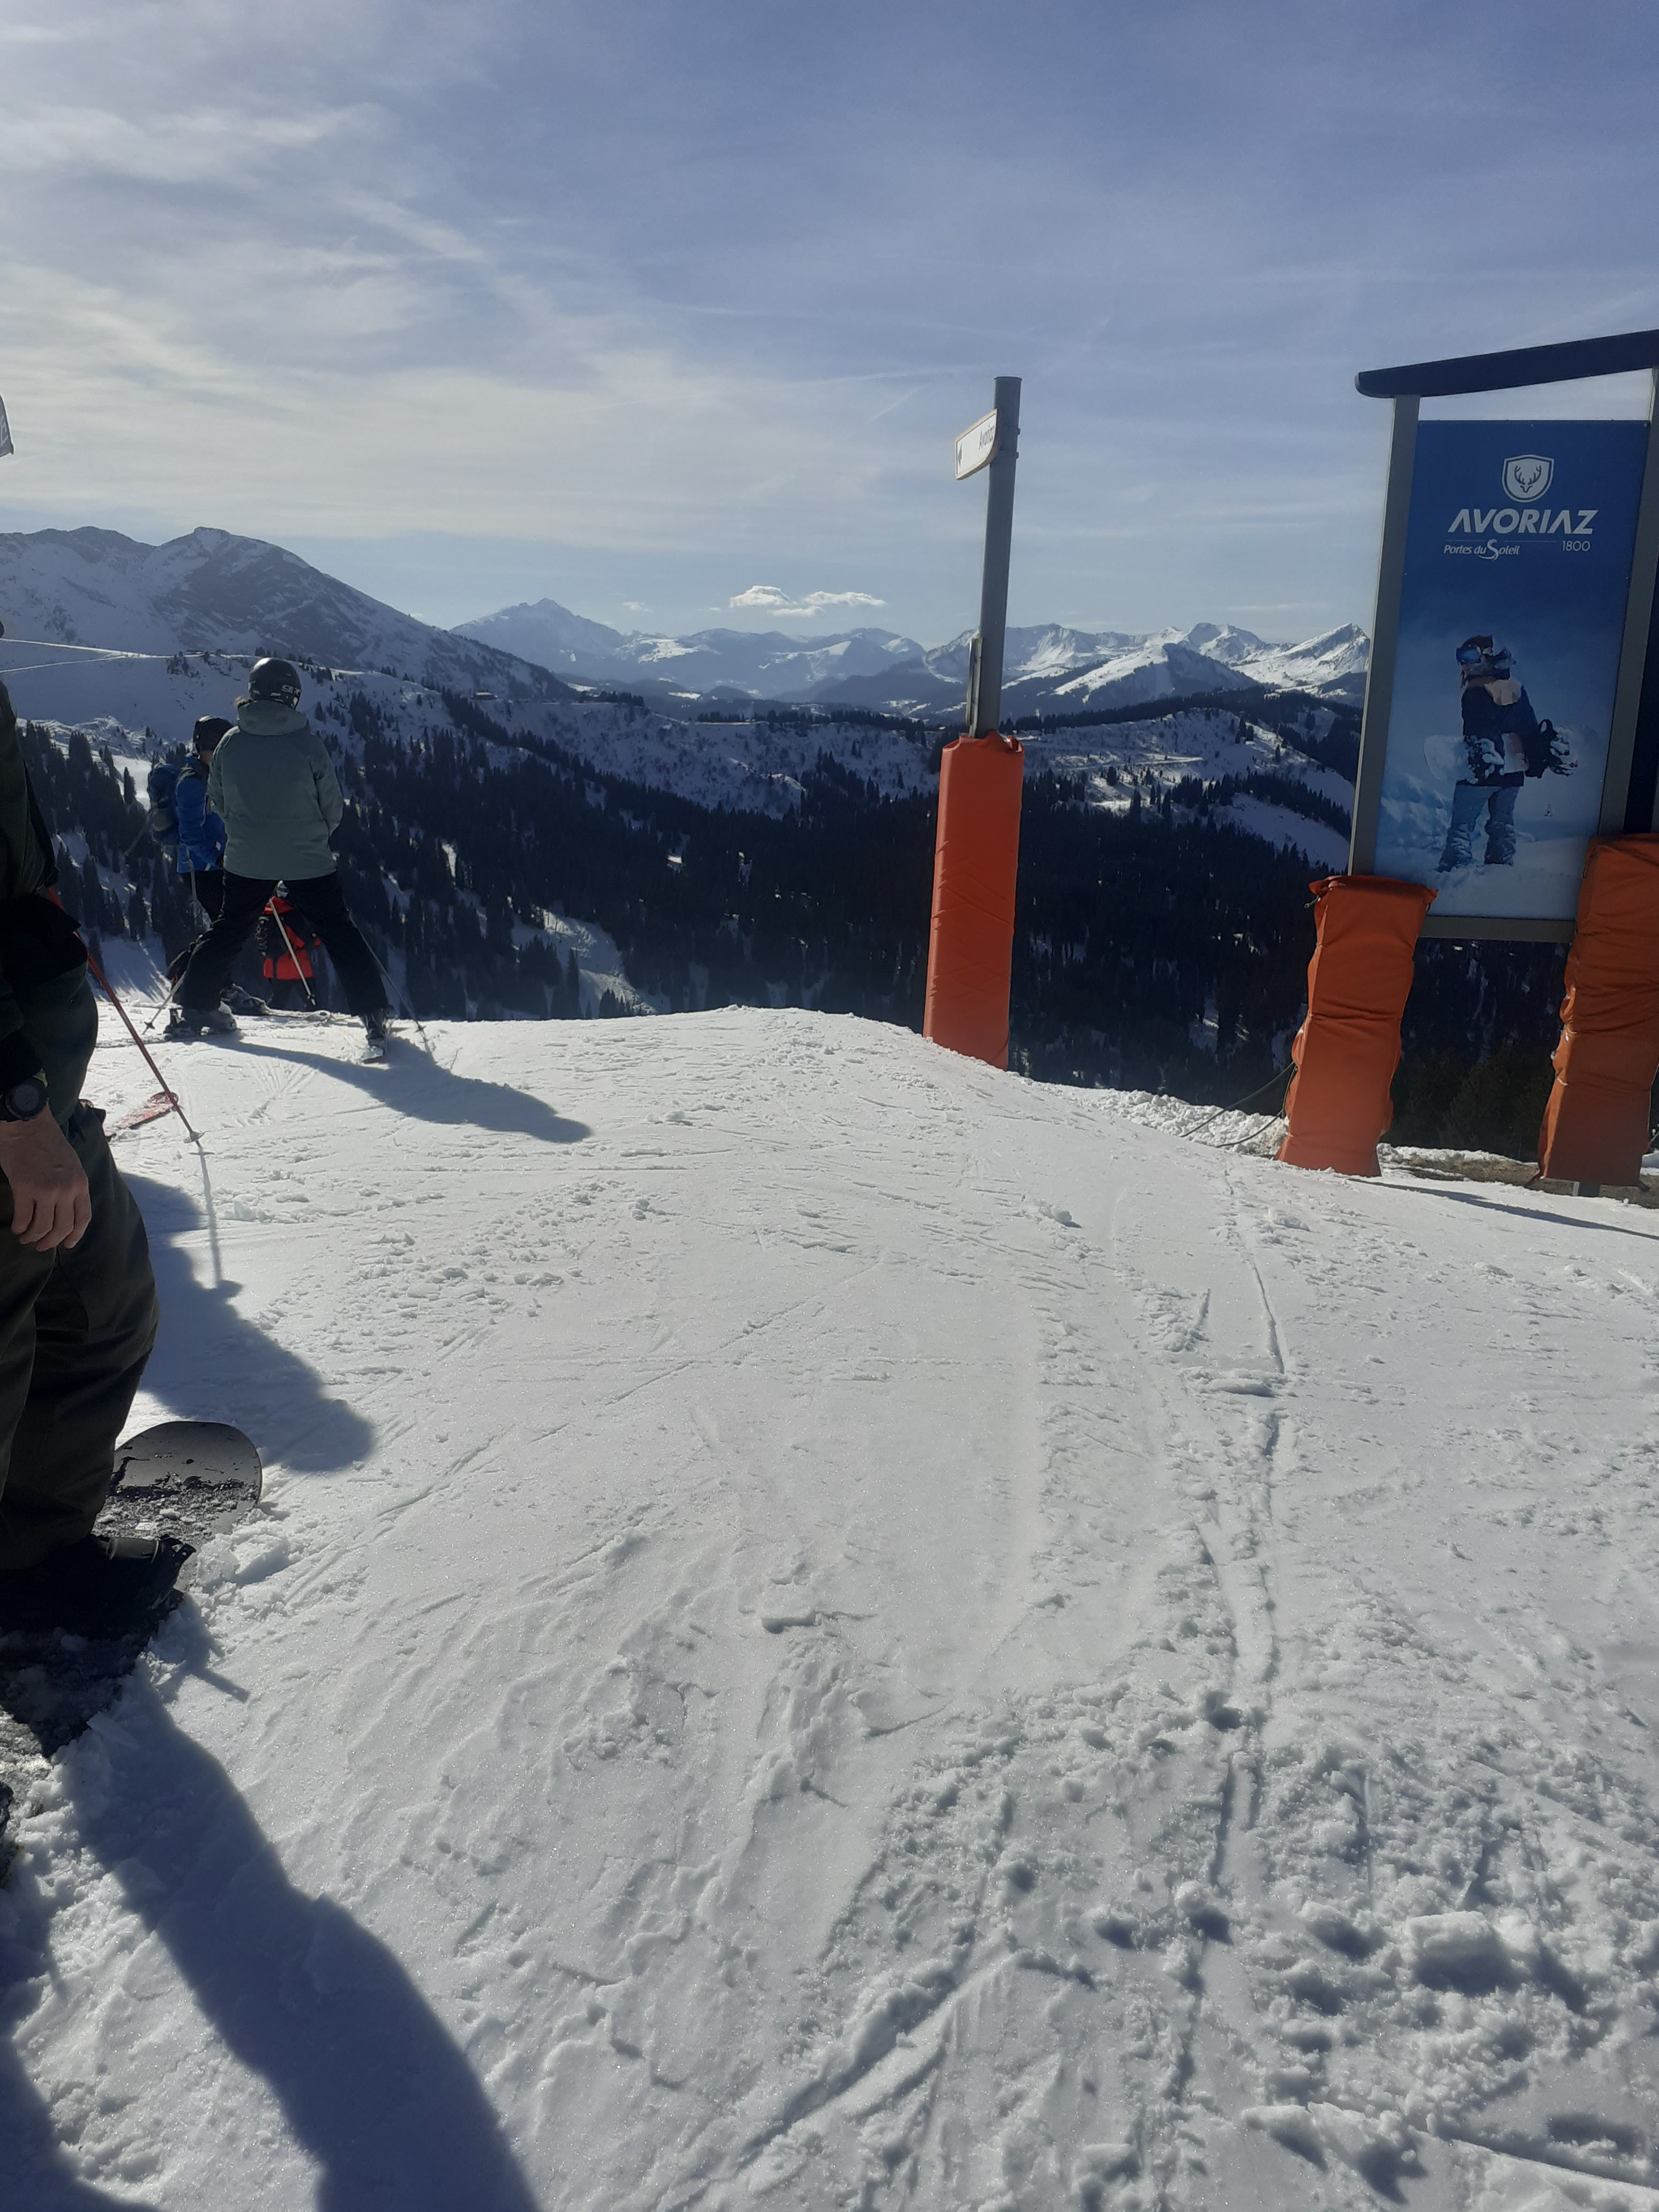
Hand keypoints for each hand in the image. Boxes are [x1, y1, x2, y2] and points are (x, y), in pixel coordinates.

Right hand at [0, 1113, 90, 1250]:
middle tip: (40, 1246)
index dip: (75, 1236)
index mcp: (80, 1183)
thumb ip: (71, 1185)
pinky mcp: (24, 1188)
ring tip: (25, 1238)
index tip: (66, 1244)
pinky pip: (23, 1218)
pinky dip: (19, 1227)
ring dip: (32, 1237)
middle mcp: (66, 1190)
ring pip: (42, 1227)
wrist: (27, 1124)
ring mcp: (46, 1190)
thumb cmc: (47, 1142)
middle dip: (51, 1242)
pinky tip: (16, 1227)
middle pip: (62, 1228)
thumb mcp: (71, 1164)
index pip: (83, 1218)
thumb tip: (65, 1208)